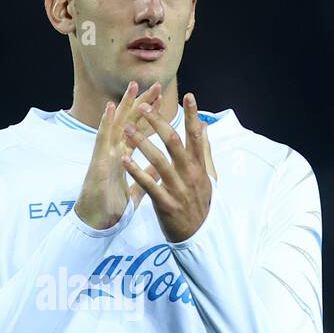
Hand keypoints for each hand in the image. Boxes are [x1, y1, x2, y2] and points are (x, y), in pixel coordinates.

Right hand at [74, 80, 162, 229]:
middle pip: (130, 123)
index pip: (140, 133)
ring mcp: (105, 155)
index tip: (163, 101)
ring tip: (133, 86)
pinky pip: (102, 139)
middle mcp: (114, 152)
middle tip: (155, 85)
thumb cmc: (111, 209)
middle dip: (143, 104)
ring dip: (125, 105)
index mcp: (123, 157)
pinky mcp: (98, 162)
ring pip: (116, 125)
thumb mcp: (135, 191)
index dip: (151, 117)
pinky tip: (110, 107)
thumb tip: (159, 169)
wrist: (95, 224)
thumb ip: (146, 177)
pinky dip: (106, 122)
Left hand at [120, 92, 216, 242]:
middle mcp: (190, 174)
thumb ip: (205, 152)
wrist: (198, 236)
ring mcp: (178, 188)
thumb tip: (205, 128)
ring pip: (159, 160)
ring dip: (141, 142)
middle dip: (157, 122)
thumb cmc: (200, 203)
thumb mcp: (209, 177)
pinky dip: (136, 170)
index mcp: (199, 166)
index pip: (196, 136)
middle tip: (143, 107)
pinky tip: (124, 159)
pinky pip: (149, 184)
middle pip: (174, 142)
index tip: (188, 96)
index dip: (192, 115)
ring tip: (126, 128)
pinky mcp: (165, 203)